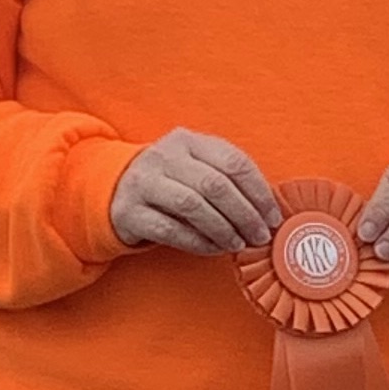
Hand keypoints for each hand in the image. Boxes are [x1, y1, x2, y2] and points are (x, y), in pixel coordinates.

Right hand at [111, 130, 282, 253]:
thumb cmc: (171, 183)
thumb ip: (228, 181)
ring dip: (223, 229)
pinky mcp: (129, 211)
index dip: (259, 193)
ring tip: (238, 244)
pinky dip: (198, 242)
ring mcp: (143, 182)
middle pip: (215, 185)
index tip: (273, 217)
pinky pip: (171, 229)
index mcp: (188, 141)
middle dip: (245, 215)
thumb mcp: (197, 168)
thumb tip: (269, 214)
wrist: (115, 190)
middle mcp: (164, 156)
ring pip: (192, 206)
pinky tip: (214, 249)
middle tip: (260, 236)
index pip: (234, 162)